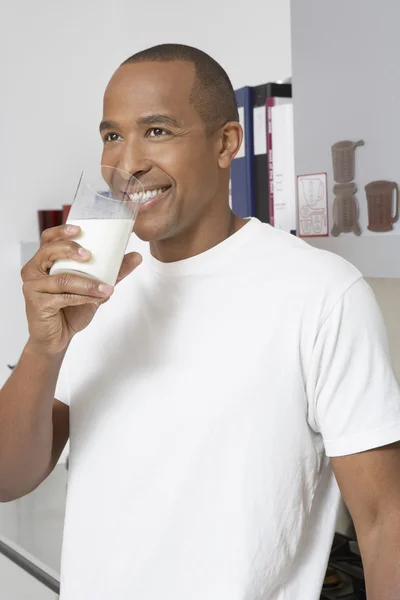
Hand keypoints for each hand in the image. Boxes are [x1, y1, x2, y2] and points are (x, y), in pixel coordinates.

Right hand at [21, 224, 141, 355]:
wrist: (58, 337)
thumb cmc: (70, 308)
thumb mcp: (94, 286)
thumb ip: (112, 271)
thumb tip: (136, 257)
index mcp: (44, 261)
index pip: (48, 238)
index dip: (61, 231)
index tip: (79, 229)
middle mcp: (34, 270)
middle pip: (49, 251)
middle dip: (70, 250)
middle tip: (89, 255)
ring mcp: (33, 287)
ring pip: (62, 279)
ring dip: (87, 283)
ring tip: (107, 287)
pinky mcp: (37, 304)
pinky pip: (63, 297)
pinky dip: (83, 297)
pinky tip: (97, 298)